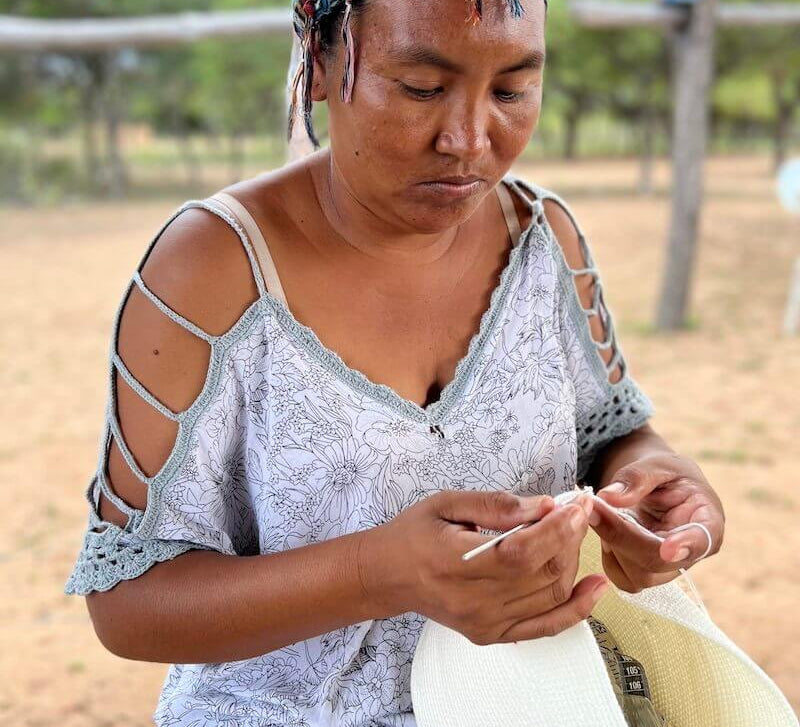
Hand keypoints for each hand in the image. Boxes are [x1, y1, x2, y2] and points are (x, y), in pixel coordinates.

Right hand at [366, 490, 607, 643]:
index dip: (556, 529)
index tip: (576, 504)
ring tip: (574, 533)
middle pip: (541, 574)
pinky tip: (595, 587)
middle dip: (570, 538)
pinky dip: (576, 609)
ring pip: (549, 596)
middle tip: (578, 510)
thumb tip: (543, 506)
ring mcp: (485, 623)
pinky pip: (545, 626)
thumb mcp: (446, 504)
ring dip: (572, 561)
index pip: (521, 552)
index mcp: (456, 563)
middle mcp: (474, 601)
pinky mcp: (492, 635)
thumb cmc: (414, 533)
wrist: (388, 576)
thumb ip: (495, 505)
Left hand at [590, 453, 724, 592]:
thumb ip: (636, 477)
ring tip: (604, 513)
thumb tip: (608, 497)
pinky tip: (605, 529)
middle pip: (658, 563)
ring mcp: (668, 568)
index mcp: (707, 521)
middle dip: (622, 536)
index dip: (686, 546)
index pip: (703, 540)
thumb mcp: (656, 463)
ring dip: (612, 544)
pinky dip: (607, 555)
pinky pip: (622, 578)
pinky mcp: (646, 574)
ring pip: (638, 576)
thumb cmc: (665, 474)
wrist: (657, 485)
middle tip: (593, 507)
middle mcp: (691, 553)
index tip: (667, 548)